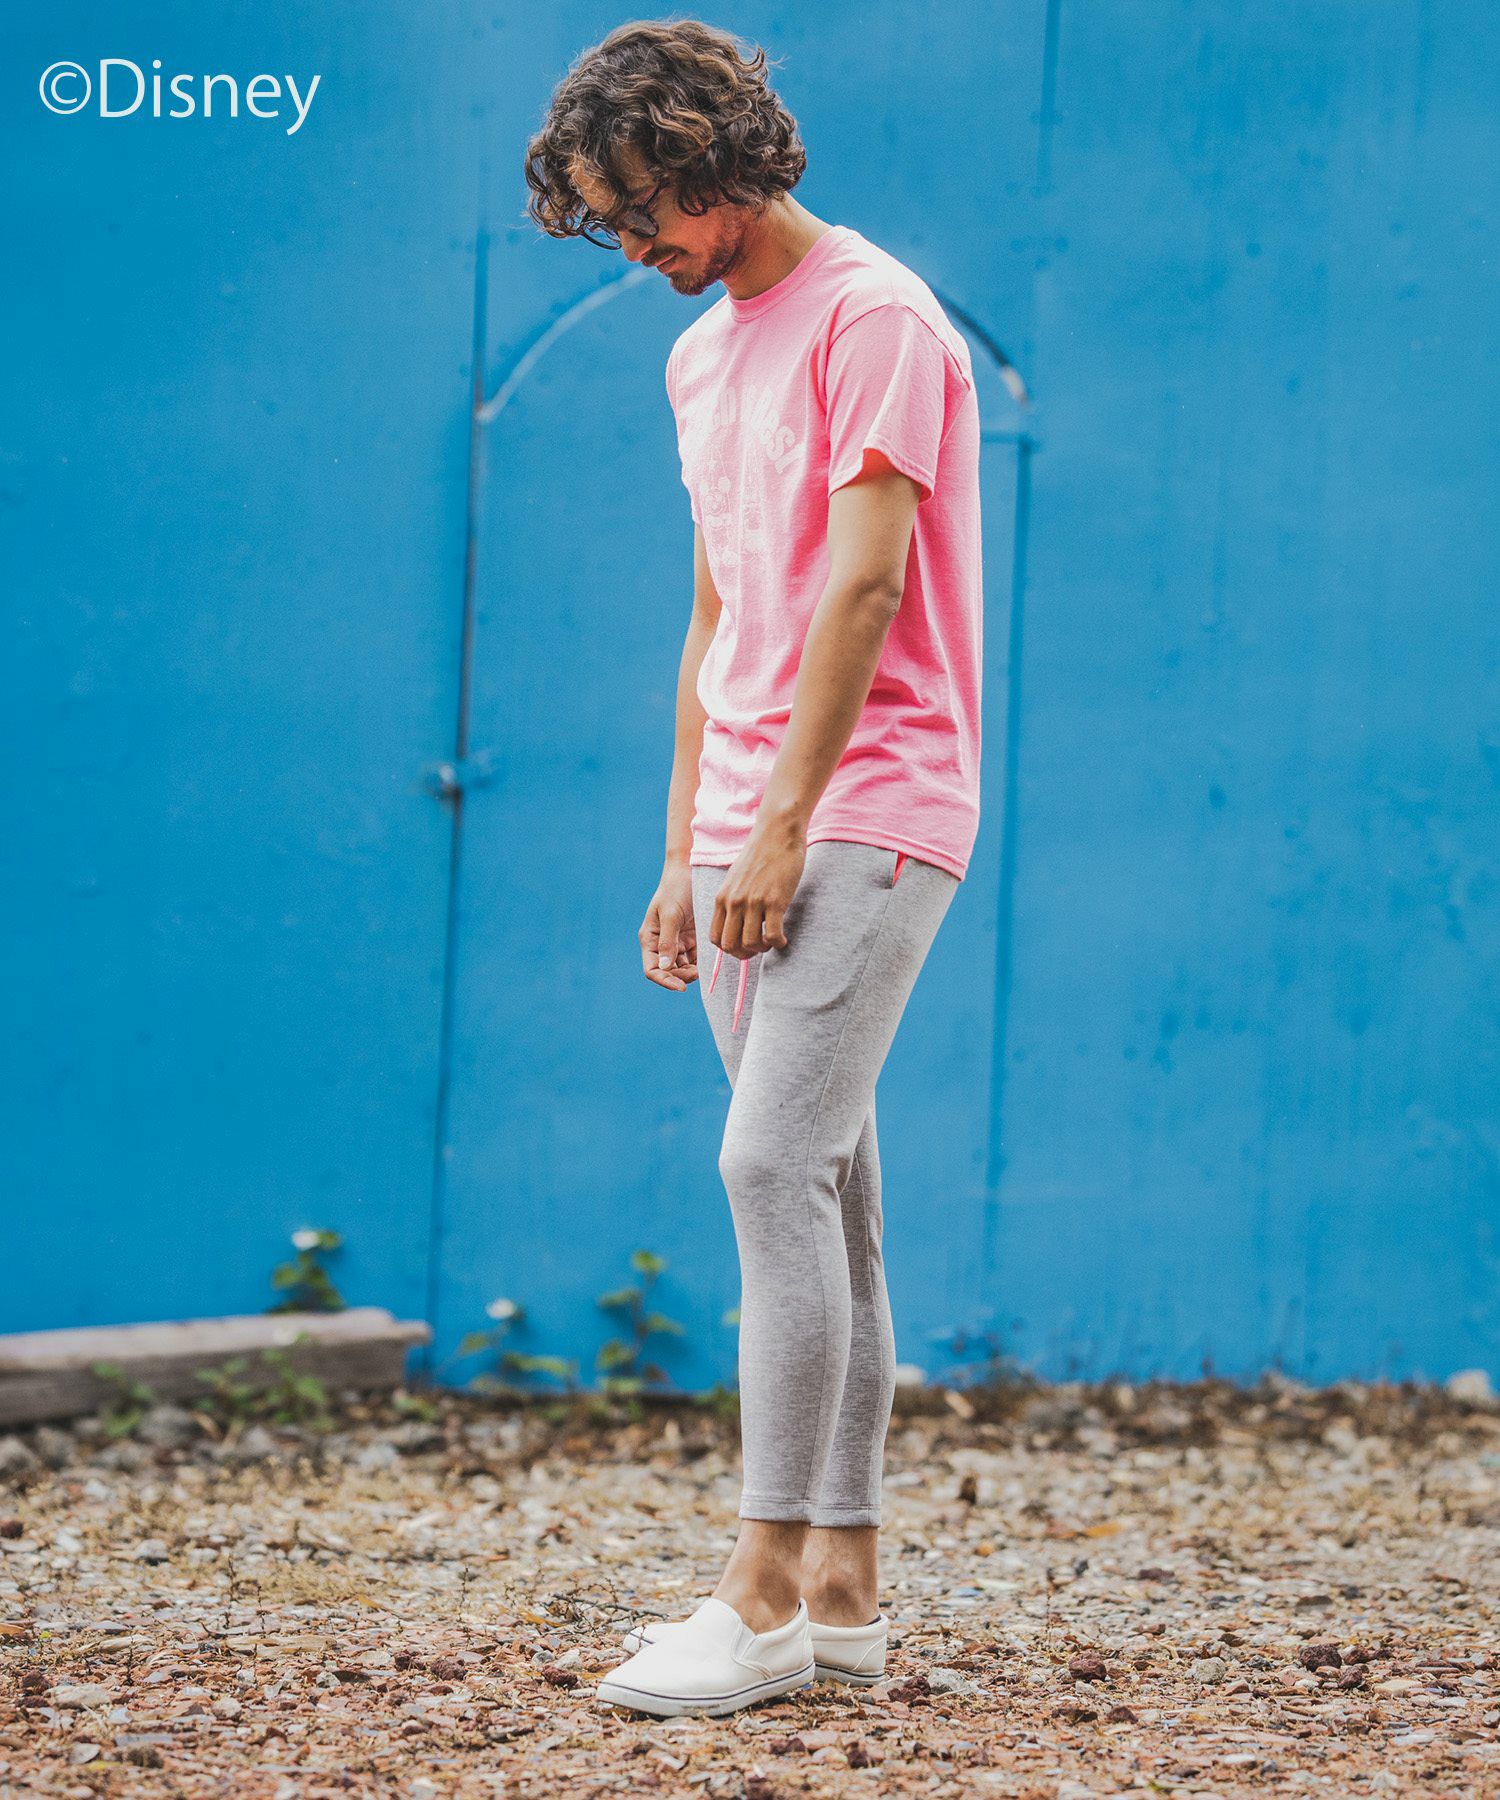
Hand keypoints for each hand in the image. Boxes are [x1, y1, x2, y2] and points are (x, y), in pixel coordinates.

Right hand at [640, 862, 697, 990]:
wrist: (690, 870)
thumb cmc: (676, 888)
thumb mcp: (671, 914)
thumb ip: (668, 941)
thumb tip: (665, 967)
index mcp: (650, 938)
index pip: (652, 969)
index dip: (664, 980)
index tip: (681, 986)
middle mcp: (662, 943)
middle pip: (668, 971)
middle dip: (681, 977)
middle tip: (697, 974)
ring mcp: (678, 941)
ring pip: (683, 967)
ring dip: (692, 972)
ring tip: (704, 968)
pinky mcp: (693, 938)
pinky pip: (697, 957)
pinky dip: (702, 962)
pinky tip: (711, 960)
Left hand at [712, 823, 805, 958]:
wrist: (777, 832)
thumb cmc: (760, 853)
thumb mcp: (736, 877)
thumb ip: (733, 898)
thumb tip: (737, 920)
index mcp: (722, 898)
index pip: (715, 937)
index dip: (729, 949)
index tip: (743, 945)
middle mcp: (734, 902)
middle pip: (731, 945)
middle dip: (745, 953)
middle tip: (759, 948)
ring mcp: (753, 902)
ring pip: (751, 943)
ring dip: (763, 948)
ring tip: (772, 941)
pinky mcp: (774, 901)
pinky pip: (772, 935)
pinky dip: (778, 943)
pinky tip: (783, 938)